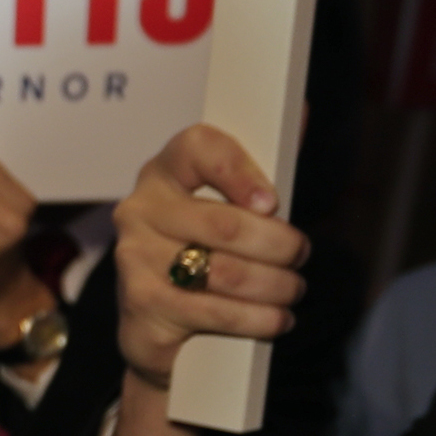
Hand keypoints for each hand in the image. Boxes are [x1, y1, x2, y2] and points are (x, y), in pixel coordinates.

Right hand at [105, 126, 306, 435]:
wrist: (158, 327)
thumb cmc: (205, 255)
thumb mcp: (232, 208)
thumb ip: (263, 166)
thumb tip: (300, 108)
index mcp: (164, 173)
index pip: (198, 147)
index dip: (241, 170)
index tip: (272, 202)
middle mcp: (140, 209)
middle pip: (225, 223)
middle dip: (280, 245)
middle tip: (300, 256)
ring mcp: (135, 257)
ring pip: (226, 271)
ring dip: (276, 286)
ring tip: (293, 290)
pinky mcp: (141, 302)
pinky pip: (215, 310)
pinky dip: (259, 319)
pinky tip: (277, 319)